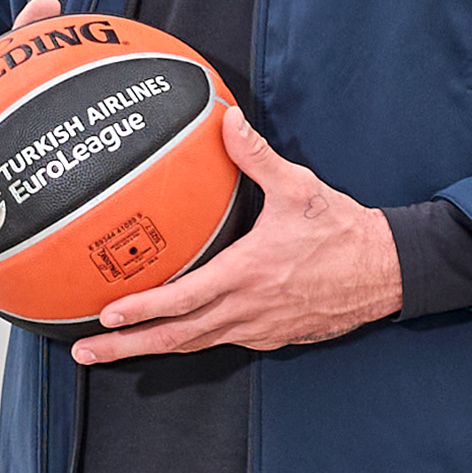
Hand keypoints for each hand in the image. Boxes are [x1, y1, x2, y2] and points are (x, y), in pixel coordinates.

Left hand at [68, 94, 402, 362]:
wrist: (387, 270)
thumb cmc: (342, 229)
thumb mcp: (300, 187)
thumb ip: (257, 157)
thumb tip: (228, 121)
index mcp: (248, 274)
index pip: (185, 299)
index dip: (144, 309)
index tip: (107, 314)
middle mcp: (247, 309)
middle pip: (176, 337)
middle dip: (126, 346)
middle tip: (84, 351)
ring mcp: (258, 328)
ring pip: (194, 345)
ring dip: (150, 349)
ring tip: (109, 351)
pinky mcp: (270, 336)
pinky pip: (218, 343)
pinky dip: (186, 343)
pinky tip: (164, 338)